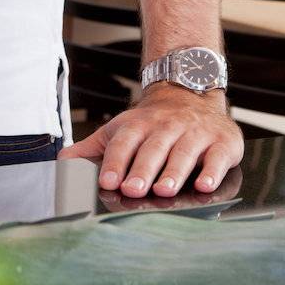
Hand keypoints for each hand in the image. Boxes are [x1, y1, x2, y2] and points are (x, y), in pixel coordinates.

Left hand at [58, 83, 243, 196]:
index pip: (123, 143)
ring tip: (164, 190)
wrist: (190, 93)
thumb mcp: (120, 129)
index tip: (107, 181)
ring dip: (173, 172)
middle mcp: (166, 127)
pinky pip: (217, 157)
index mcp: (137, 125)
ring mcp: (195, 133)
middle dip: (142, 170)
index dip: (115, 162)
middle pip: (153, 148)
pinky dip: (212, 172)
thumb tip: (62, 164)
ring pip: (183, 152)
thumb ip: (91, 148)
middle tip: (133, 190)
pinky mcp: (221, 142)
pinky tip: (204, 186)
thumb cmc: (152, 123)